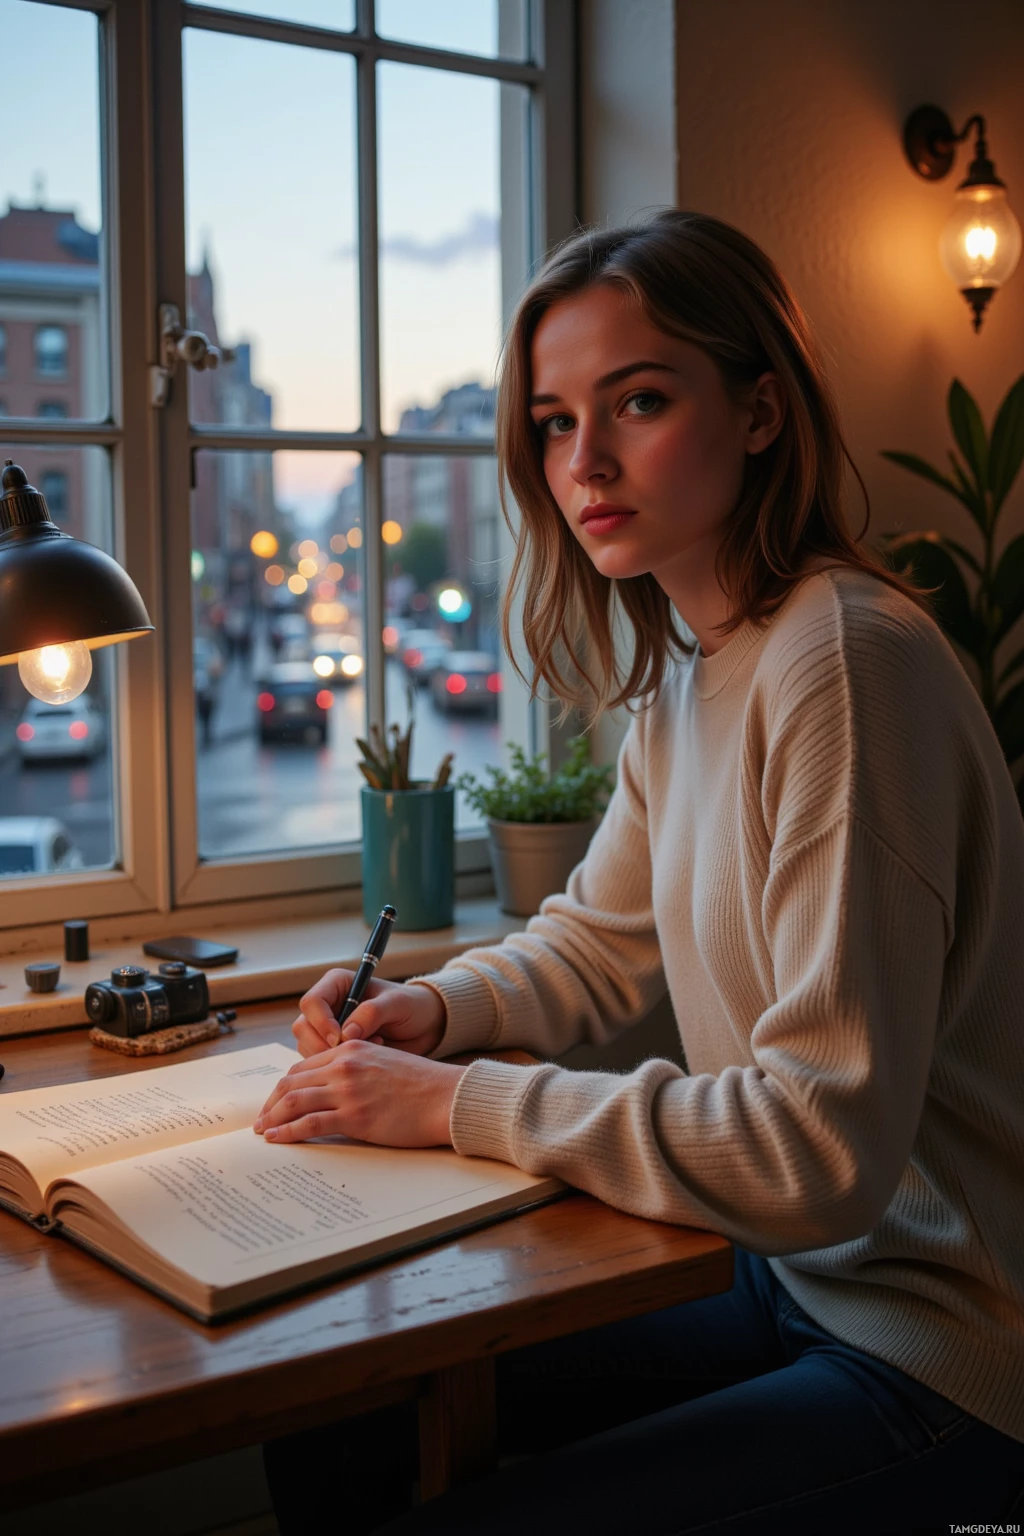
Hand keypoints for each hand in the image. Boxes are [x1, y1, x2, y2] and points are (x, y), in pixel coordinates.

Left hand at [253, 1039, 464, 1146]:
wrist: (445, 1097)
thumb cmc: (421, 1084)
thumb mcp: (383, 1063)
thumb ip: (356, 1069)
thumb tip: (333, 1091)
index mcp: (350, 1048)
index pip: (304, 1067)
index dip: (284, 1087)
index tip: (276, 1102)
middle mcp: (344, 1065)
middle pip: (291, 1082)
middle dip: (271, 1103)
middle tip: (261, 1120)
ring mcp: (347, 1090)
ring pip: (294, 1101)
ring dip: (272, 1118)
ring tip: (263, 1132)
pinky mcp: (354, 1115)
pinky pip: (309, 1124)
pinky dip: (287, 1132)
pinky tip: (277, 1139)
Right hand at [290, 969, 445, 1058]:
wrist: (424, 1027)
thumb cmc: (412, 1006)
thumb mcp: (398, 1003)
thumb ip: (372, 1012)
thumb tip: (346, 1033)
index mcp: (337, 985)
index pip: (312, 1002)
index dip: (321, 1022)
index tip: (341, 1038)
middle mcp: (327, 1006)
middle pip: (303, 1027)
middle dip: (323, 1044)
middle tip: (352, 1053)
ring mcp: (327, 1029)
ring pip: (308, 1047)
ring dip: (332, 1057)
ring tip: (369, 1050)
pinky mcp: (333, 1049)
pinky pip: (320, 1063)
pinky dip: (337, 1066)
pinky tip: (365, 1061)